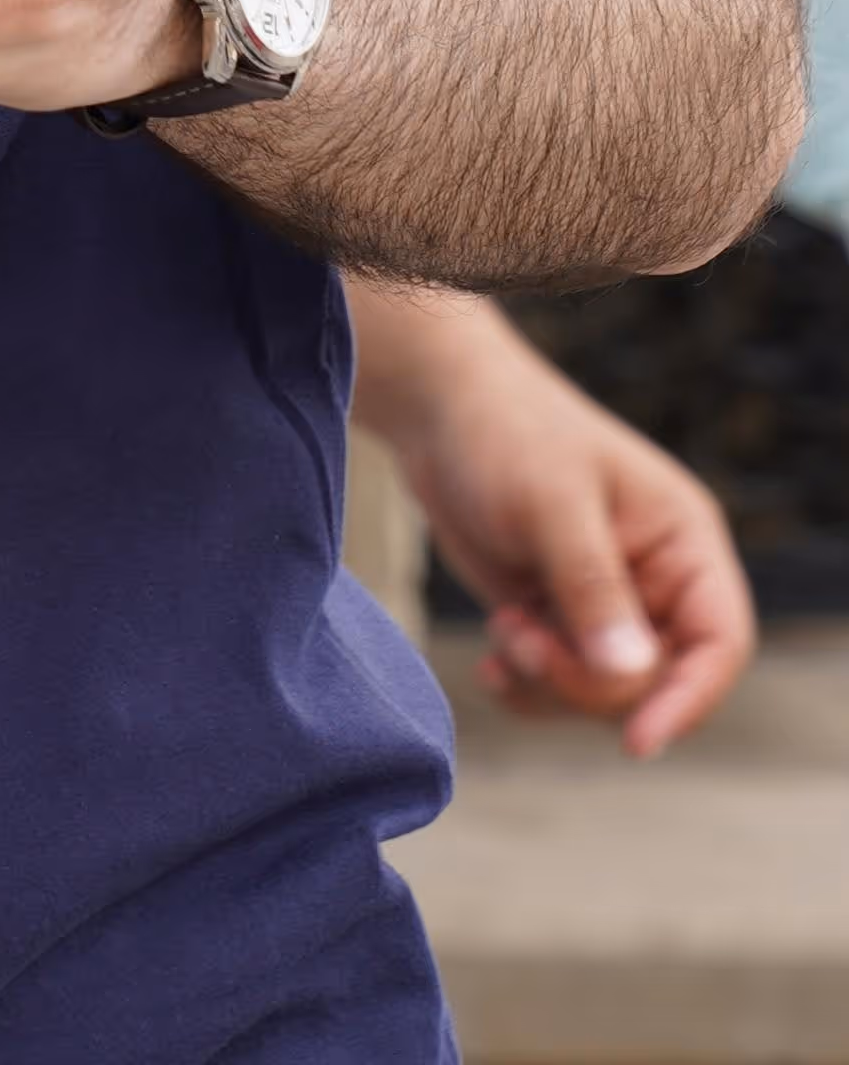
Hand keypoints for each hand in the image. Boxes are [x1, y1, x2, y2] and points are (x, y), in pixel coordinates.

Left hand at [357, 281, 756, 754]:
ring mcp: (606, 604)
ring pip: (604, 693)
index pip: (719, 644)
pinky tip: (493, 663)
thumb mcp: (549, 504)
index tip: (638, 743)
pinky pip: (559, 684)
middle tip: (521, 636)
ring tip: (505, 627)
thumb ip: (590, 587)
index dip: (690, 700)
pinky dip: (528, 685)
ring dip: (550, 680)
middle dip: (586, 679)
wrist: (434, 410)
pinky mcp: (557, 616)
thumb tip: (632, 674)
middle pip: (655, 683)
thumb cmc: (502, 432)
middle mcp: (656, 583)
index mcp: (684, 545)